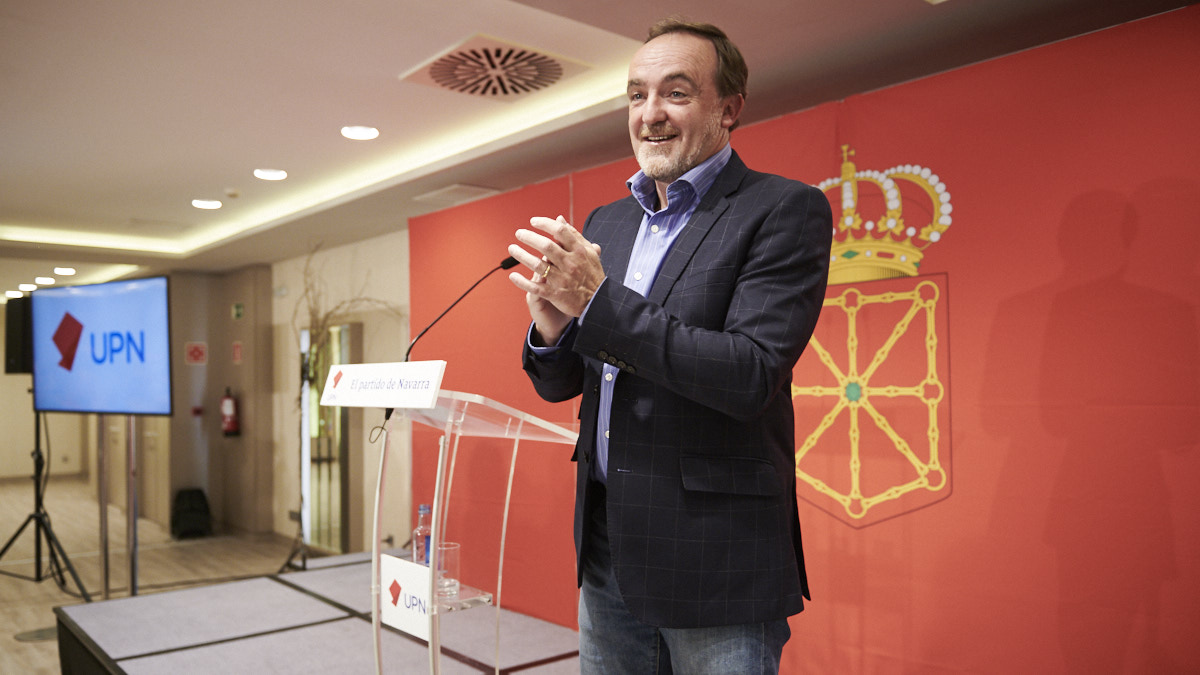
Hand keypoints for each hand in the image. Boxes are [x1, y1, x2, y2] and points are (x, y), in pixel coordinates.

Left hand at [508, 216, 603, 342]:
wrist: (597, 302)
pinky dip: (522, 282)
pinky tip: (512, 276)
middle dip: (529, 237)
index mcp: (579, 251)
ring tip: (512, 248)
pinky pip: (535, 287)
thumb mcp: (588, 252)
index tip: (533, 221)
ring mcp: (562, 279)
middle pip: (546, 246)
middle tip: (519, 233)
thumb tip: (559, 219)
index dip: (545, 223)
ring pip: (537, 265)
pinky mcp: (555, 293)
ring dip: (521, 256)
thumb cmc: (592, 274)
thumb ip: (574, 235)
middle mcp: (570, 264)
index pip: (560, 231)